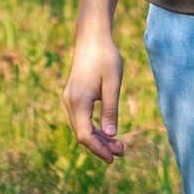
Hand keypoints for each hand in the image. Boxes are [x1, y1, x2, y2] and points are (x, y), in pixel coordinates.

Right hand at [63, 16, 126, 159]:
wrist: (91, 36)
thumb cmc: (105, 57)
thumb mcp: (113, 84)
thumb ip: (110, 110)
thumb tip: (111, 134)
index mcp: (78, 101)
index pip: (85, 135)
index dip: (98, 149)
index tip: (114, 158)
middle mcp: (70, 101)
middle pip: (82, 134)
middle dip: (101, 146)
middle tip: (122, 151)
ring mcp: (70, 98)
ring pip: (81, 126)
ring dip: (98, 138)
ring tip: (119, 145)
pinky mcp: (74, 95)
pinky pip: (82, 118)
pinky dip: (94, 127)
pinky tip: (108, 131)